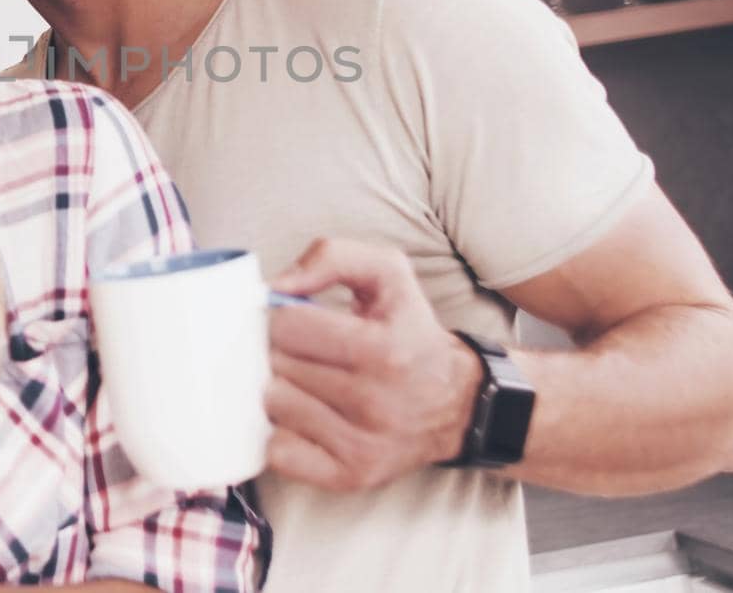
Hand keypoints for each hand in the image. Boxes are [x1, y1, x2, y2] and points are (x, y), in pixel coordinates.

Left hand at [264, 237, 482, 491]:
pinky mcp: (350, 476)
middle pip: (278, 366)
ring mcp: (363, 444)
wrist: (458, 402)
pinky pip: (280, 453)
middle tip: (302, 351)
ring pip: (274, 406)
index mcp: (384, 348)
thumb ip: (332, 257)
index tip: (298, 321)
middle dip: (280, 352)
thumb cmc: (410, 331)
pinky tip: (306, 417)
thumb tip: (277, 285)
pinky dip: (282, 433)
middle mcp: (375, 401)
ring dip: (280, 390)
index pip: (288, 325)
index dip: (284, 317)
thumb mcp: (388, 273)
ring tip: (307, 382)